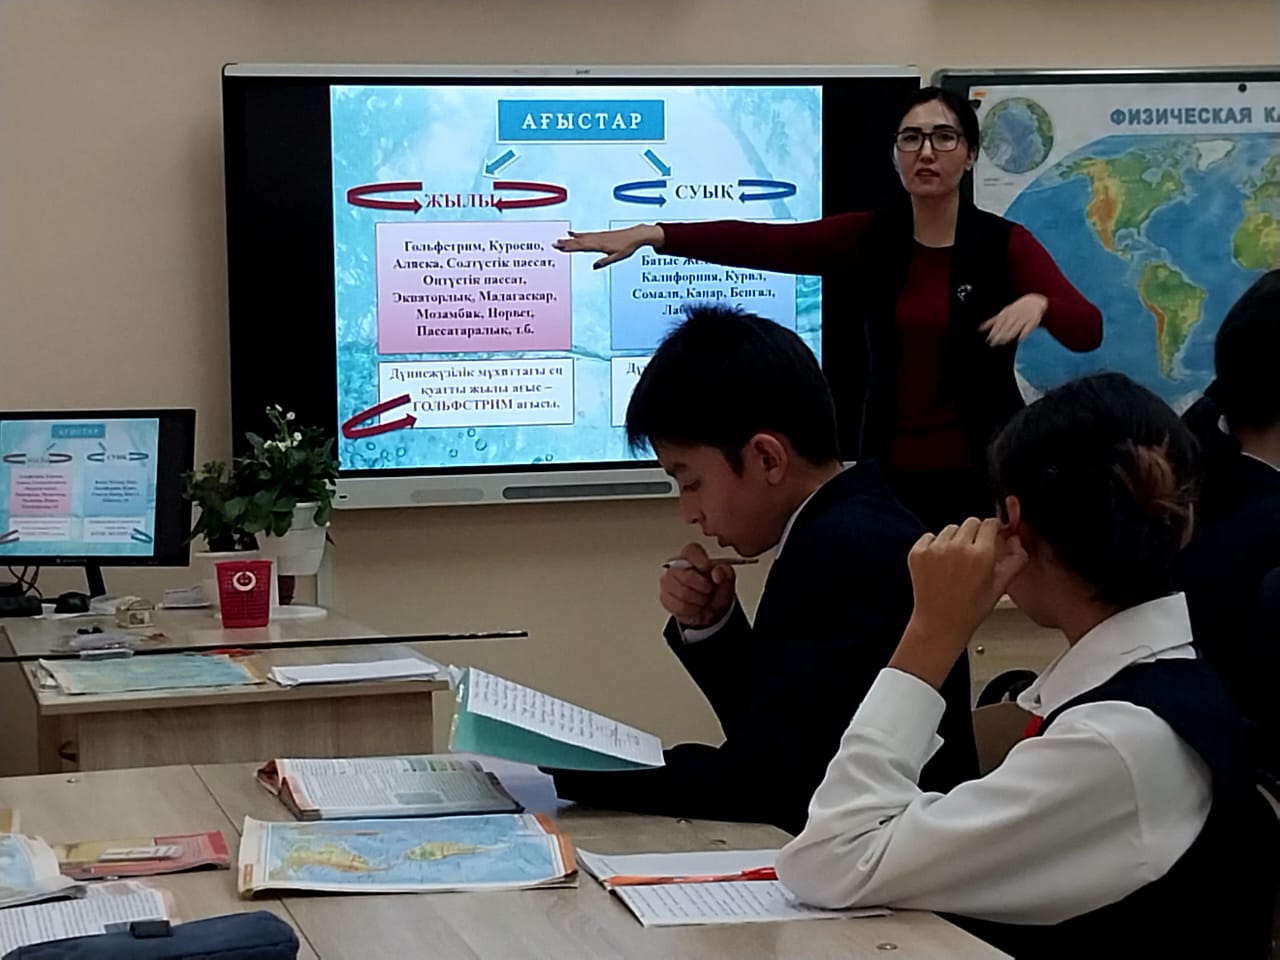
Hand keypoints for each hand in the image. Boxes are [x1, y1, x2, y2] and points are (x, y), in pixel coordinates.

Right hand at [553, 224, 663, 268]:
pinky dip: (578, 235)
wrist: (636, 235)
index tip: (560, 247)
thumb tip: (594, 267)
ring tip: (558, 239)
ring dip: (569, 239)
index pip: (582, 247)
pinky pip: (586, 235)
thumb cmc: (628, 247)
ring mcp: (598, 236)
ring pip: (580, 238)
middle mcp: (597, 239)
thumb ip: (605, 262)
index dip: (570, 247)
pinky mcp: (600, 235)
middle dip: (566, 243)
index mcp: (600, 245)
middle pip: (578, 242)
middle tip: (554, 244)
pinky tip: (572, 234)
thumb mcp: (617, 257)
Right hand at [659, 542, 735, 628]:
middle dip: (703, 587)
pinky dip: (692, 610)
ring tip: (704, 598)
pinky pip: (679, 607)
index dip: (699, 559)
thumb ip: (725, 572)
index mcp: (692, 555)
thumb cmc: (716, 589)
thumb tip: (717, 571)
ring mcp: (668, 581)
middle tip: (710, 589)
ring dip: (699, 600)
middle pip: (686, 576)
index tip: (707, 568)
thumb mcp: (727, 580)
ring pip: (683, 593)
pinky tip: (696, 606)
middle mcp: (676, 566)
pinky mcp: (665, 597)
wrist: (710, 609)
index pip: (690, 551)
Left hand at [889, 518, 1027, 688]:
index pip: (990, 523)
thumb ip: (1014, 560)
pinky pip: (930, 536)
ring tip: (956, 560)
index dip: (993, 529)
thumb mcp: (999, 586)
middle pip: (971, 522)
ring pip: (950, 528)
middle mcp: (957, 548)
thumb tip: (1018, 542)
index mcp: (981, 554)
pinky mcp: (918, 552)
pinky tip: (940, 563)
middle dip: (975, 533)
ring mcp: (935, 549)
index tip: (992, 534)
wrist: (939, 623)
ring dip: (955, 538)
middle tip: (974, 552)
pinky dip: (935, 545)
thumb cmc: (969, 609)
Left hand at [979, 293, 1047, 345]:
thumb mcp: (1003, 313)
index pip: (999, 324)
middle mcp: (1014, 316)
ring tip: (1002, 342)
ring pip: (1015, 328)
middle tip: (993, 343)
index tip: (988, 340)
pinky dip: (1024, 333)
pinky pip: (1028, 327)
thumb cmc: (1016, 309)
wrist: (1034, 301)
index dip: (993, 332)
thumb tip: (980, 329)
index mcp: (1006, 314)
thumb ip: (992, 322)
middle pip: (1006, 327)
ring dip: (1009, 335)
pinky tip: (1020, 339)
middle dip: (999, 335)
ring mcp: (1023, 318)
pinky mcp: (1033, 321)